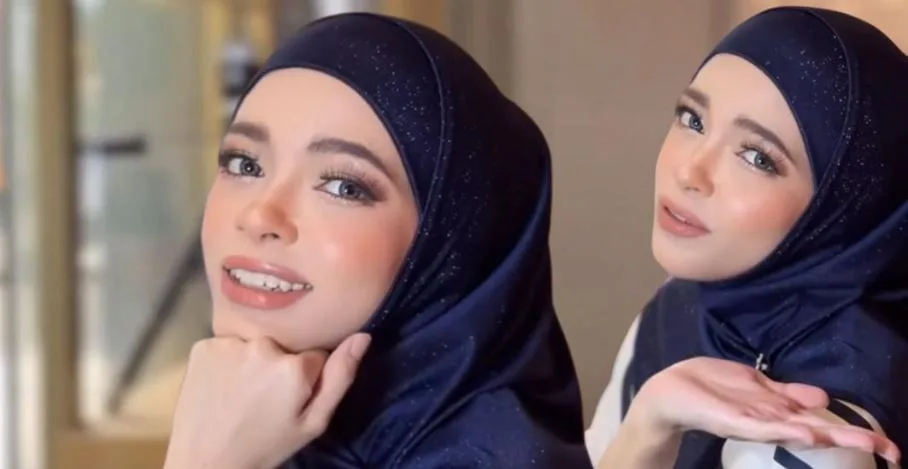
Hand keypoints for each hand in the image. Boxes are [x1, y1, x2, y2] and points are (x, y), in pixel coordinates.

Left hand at [163, 333, 370, 468]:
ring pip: (254, 343)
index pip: (316, 353)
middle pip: (283, 345)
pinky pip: (226, 344)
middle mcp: (263, 346)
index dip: (307, 375)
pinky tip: (221, 384)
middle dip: (279, 365)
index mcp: (295, 367)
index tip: (291, 396)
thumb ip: (340, 378)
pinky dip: (225, 360)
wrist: (205, 462)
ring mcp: (229, 343)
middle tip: (264, 397)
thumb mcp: (312, 423)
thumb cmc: (265, 447)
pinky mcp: (203, 345)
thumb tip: (362, 336)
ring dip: (251, 361)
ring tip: (240, 392)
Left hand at [625, 356, 899, 463]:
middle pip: (819, 431)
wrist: (671, 392)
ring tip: (860, 442)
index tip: (890, 447)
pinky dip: (784, 429)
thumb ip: (786, 393)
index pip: (824, 423)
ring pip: (797, 431)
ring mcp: (754, 422)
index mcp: (779, 412)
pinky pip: (761, 426)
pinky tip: (805, 432)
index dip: (855, 433)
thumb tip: (823, 397)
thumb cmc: (714, 387)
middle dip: (853, 439)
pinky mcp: (733, 420)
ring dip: (828, 436)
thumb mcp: (756, 386)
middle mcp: (772, 421)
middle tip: (890, 451)